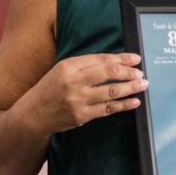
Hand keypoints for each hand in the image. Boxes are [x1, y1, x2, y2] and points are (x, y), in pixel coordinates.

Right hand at [25, 52, 146, 134]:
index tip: (136, 59)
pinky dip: (124, 105)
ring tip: (143, 85)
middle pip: (109, 73)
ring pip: (112, 92)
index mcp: (68, 66)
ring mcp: (78, 100)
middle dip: (129, 72)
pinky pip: (108, 109)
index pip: (102, 59)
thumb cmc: (50, 89)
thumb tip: (114, 63)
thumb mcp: (62, 70)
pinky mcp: (82, 116)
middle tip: (141, 73)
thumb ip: (85, 66)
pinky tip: (134, 102)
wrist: (32, 115)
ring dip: (131, 88)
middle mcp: (73, 81)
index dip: (122, 59)